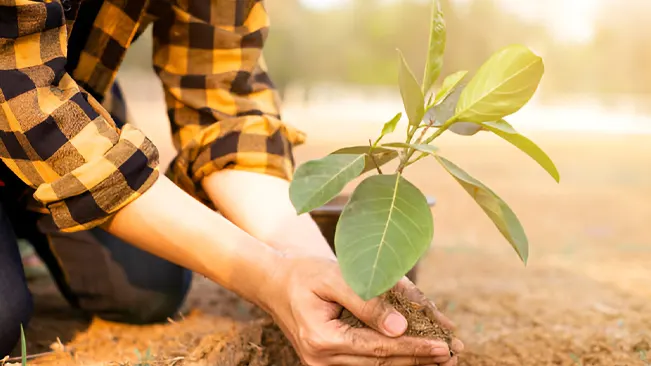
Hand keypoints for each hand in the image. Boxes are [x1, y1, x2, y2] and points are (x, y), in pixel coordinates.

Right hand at [258, 255, 455, 365]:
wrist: (275, 283)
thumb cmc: (305, 274)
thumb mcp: (335, 277)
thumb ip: (367, 302)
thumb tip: (400, 328)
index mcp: (322, 338)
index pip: (378, 348)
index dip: (414, 348)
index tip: (444, 346)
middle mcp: (321, 359)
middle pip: (380, 363)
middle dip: (419, 359)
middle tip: (453, 354)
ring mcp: (323, 365)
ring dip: (410, 362)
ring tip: (442, 357)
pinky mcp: (328, 362)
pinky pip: (366, 361)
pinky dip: (392, 357)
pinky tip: (415, 353)